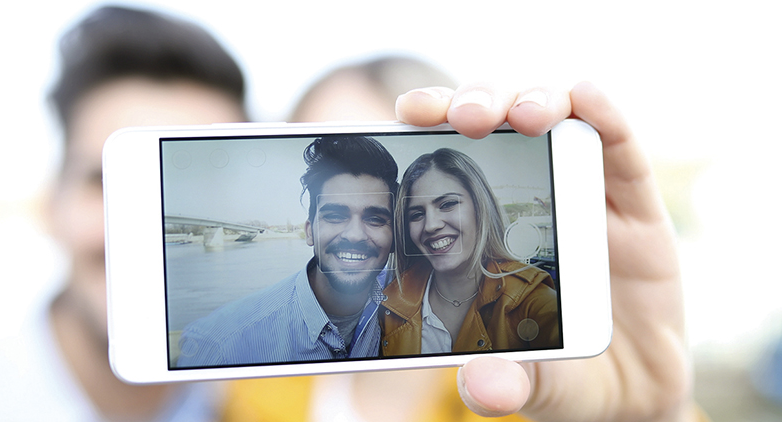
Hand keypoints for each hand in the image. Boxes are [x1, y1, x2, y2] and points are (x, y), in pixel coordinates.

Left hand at [396, 82, 698, 421]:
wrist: (635, 392)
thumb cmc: (566, 375)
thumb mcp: (531, 383)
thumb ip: (506, 382)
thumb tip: (481, 386)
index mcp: (491, 231)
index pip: (457, 163)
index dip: (435, 127)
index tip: (408, 115)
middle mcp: (534, 202)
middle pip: (503, 127)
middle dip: (480, 105)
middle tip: (464, 119)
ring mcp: (586, 199)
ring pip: (559, 123)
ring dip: (536, 102)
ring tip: (523, 115)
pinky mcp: (636, 208)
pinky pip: (623, 151)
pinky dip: (606, 117)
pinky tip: (587, 99)